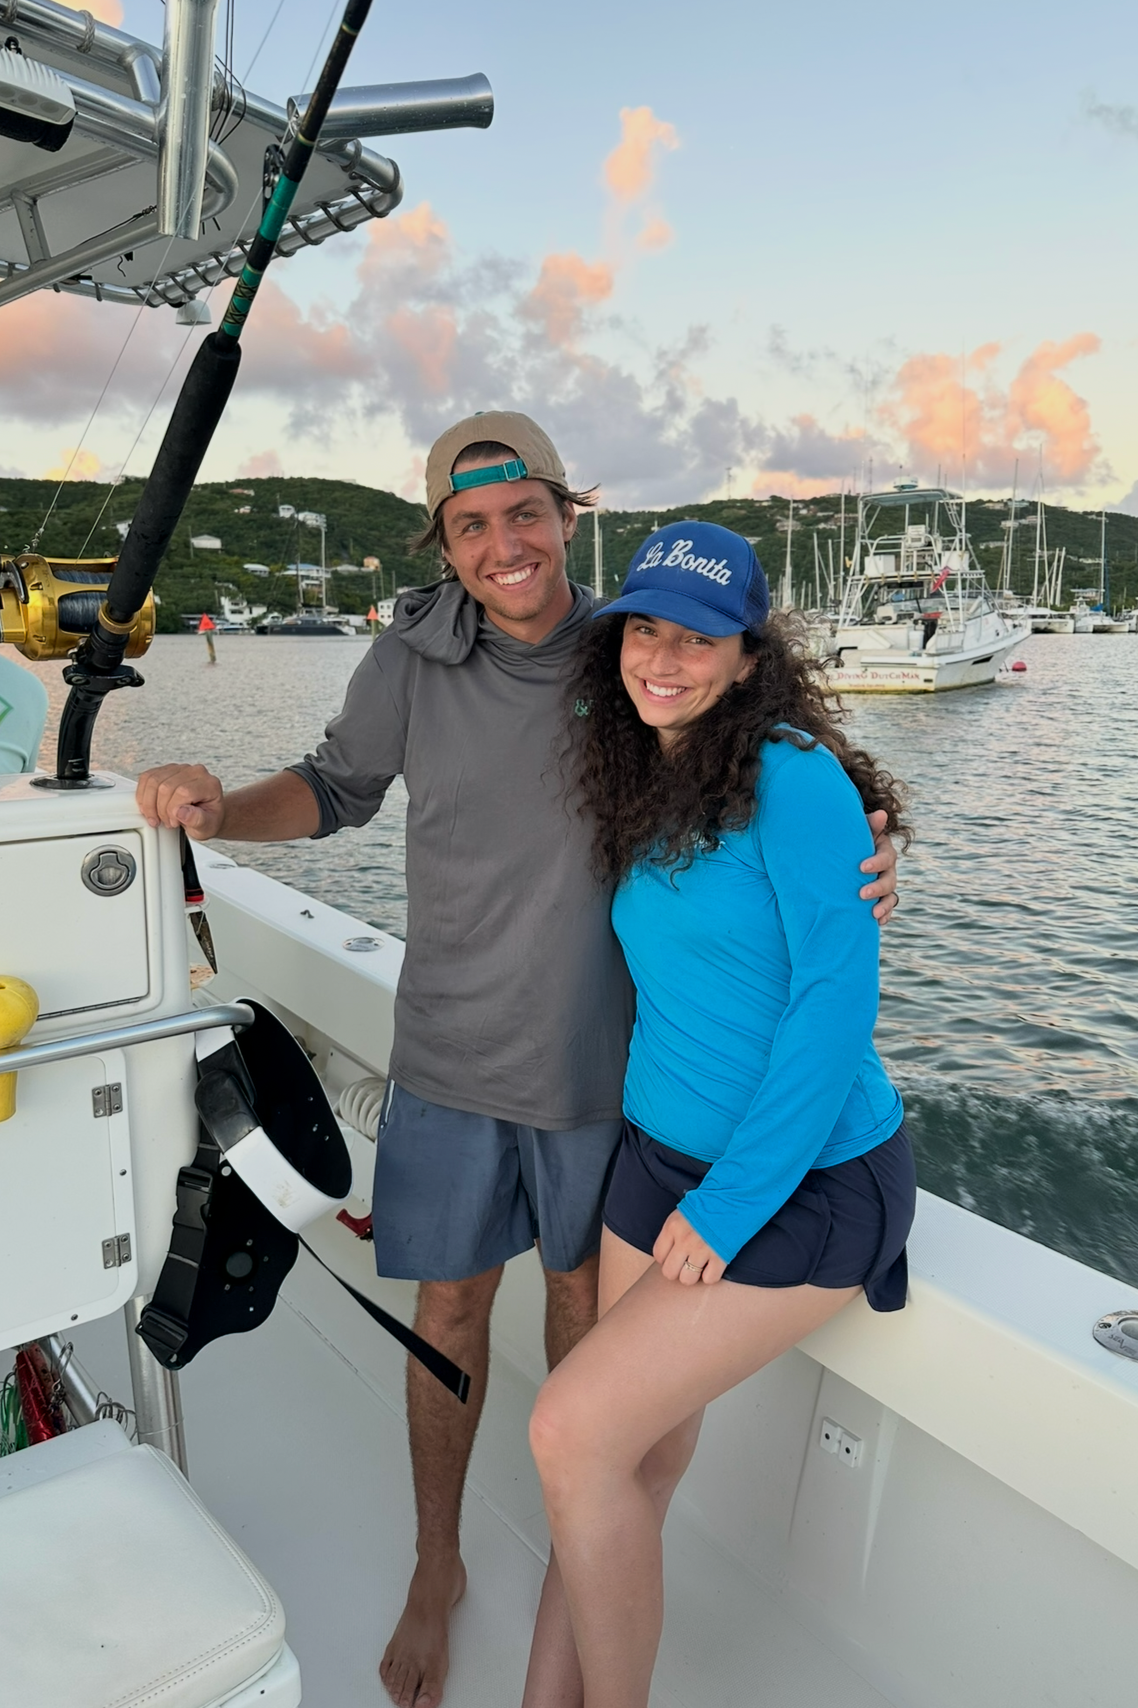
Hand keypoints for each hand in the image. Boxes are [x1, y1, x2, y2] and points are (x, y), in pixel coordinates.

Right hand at [136, 763, 225, 839]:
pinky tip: (149, 807)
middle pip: (165, 786)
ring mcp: (180, 769)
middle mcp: (195, 772)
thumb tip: (181, 812)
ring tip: (157, 817)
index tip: (174, 822)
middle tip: (166, 822)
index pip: (183, 791)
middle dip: (160, 809)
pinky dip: (143, 795)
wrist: (208, 814)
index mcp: (208, 784)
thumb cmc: (209, 819)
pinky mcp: (166, 770)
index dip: (173, 810)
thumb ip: (197, 820)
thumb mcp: (207, 826)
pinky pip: (147, 778)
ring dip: (149, 804)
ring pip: (153, 781)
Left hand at [652, 1209, 726, 1285]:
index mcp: (673, 1226)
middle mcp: (684, 1240)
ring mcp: (702, 1249)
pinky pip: (709, 1279)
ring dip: (693, 1275)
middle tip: (686, 1263)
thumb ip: (673, 1231)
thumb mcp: (683, 1212)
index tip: (674, 1255)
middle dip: (677, 1270)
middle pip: (669, 1272)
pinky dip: (711, 1276)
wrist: (734, 1197)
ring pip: (687, 1280)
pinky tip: (713, 1265)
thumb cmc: (708, 1204)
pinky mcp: (720, 1257)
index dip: (666, 1258)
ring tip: (700, 1265)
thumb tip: (668, 1252)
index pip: (658, 1255)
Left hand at [860, 808, 897, 923]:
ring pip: (890, 896)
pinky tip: (878, 923)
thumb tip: (881, 814)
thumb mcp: (857, 832)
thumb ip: (868, 825)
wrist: (842, 855)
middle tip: (861, 894)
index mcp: (884, 851)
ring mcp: (885, 884)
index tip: (861, 868)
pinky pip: (886, 908)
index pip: (887, 857)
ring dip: (883, 905)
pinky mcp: (879, 898)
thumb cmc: (849, 840)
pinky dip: (885, 915)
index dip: (877, 862)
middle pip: (890, 879)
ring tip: (873, 914)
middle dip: (877, 888)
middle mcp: (888, 869)